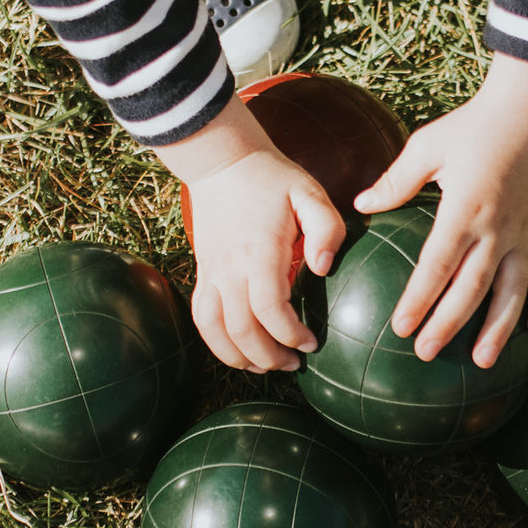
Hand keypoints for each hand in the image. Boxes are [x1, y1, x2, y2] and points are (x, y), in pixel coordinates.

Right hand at [159, 98, 345, 371]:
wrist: (222, 161)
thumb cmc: (271, 178)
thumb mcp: (309, 192)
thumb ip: (326, 229)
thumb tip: (322, 268)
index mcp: (259, 252)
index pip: (270, 309)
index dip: (290, 334)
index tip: (311, 343)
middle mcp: (230, 268)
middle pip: (242, 329)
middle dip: (269, 356)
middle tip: (295, 363)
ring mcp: (211, 272)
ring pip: (215, 331)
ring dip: (239, 357)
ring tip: (266, 366)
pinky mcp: (202, 273)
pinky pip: (201, 318)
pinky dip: (216, 343)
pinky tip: (238, 353)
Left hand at [353, 55, 527, 366]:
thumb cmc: (472, 126)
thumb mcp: (426, 146)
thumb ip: (395, 181)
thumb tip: (361, 204)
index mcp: (464, 209)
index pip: (437, 265)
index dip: (419, 298)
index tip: (400, 327)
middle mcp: (496, 229)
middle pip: (471, 288)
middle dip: (448, 324)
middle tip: (425, 354)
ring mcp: (521, 234)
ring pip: (512, 291)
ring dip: (498, 329)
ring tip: (481, 362)